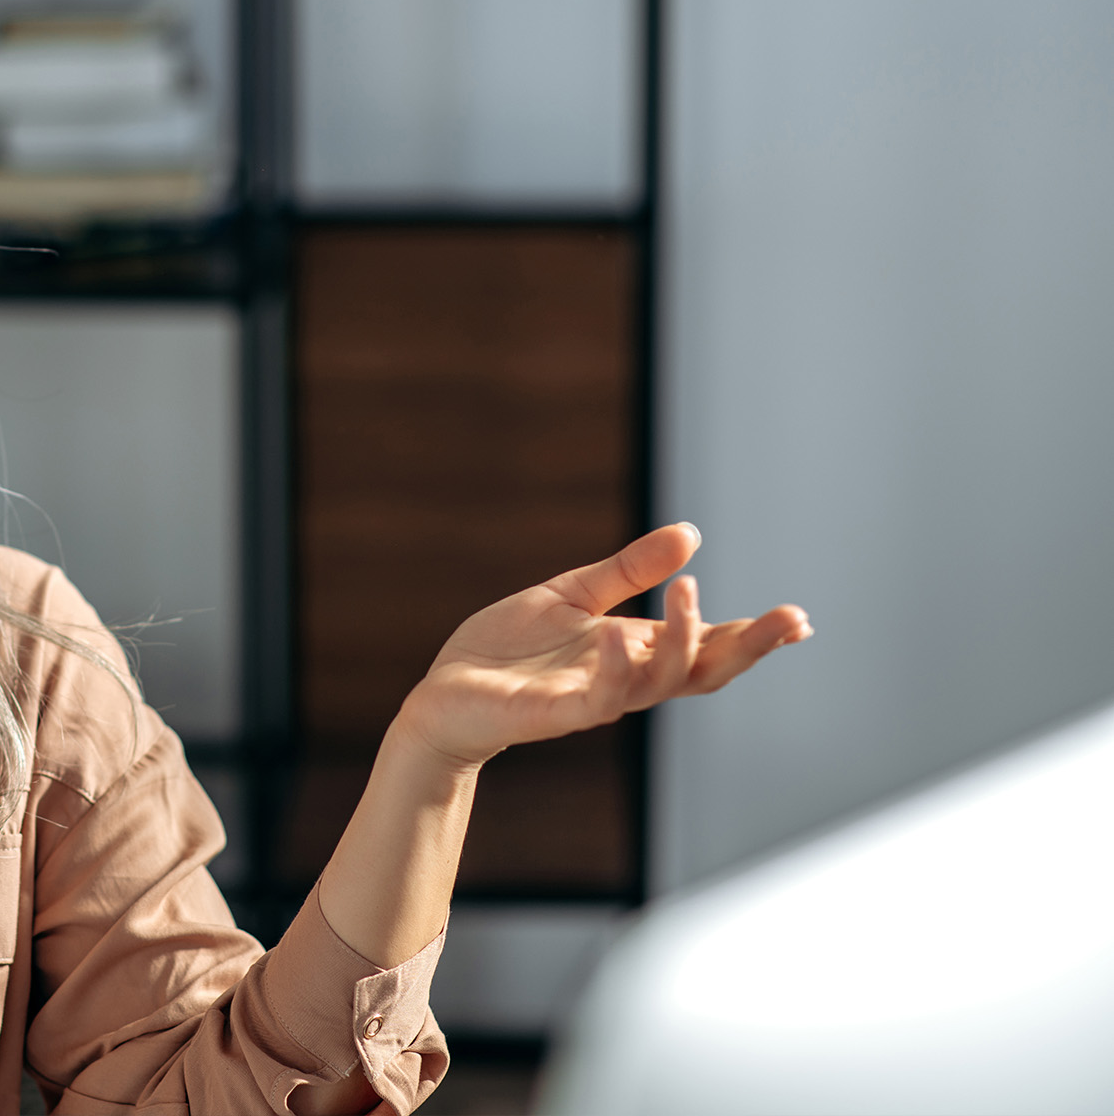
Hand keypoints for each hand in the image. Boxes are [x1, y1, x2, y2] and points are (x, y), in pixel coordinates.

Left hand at [395, 524, 811, 769]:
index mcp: (634, 650)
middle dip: (749, 648)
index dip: (753, 637)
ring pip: (659, 683)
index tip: (800, 620)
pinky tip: (616, 640)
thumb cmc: (509, 650)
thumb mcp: (574, 595)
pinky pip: (598, 700)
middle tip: (790, 621)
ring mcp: (594, 699)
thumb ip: (628, 570)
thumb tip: (689, 535)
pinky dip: (614, 672)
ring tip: (687, 594)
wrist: (448, 694)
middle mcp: (625, 678)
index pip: (706, 646)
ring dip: (680, 642)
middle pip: (703, 671)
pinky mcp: (556, 713)